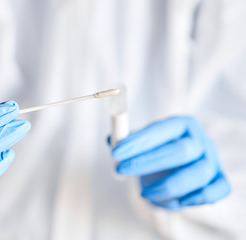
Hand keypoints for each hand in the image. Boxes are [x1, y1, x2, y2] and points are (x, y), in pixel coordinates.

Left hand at [112, 116, 230, 208]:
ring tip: (144, 193)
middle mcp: (200, 140)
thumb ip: (126, 141)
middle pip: (180, 151)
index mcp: (181, 125)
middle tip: (122, 171)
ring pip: (198, 174)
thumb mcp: (142, 144)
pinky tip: (175, 202)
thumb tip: (110, 139)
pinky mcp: (219, 181)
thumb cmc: (157, 153)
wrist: (178, 168)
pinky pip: (216, 191)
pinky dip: (196, 198)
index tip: (115, 153)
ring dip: (167, 187)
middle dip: (147, 162)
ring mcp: (212, 161)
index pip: (161, 130)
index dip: (138, 141)